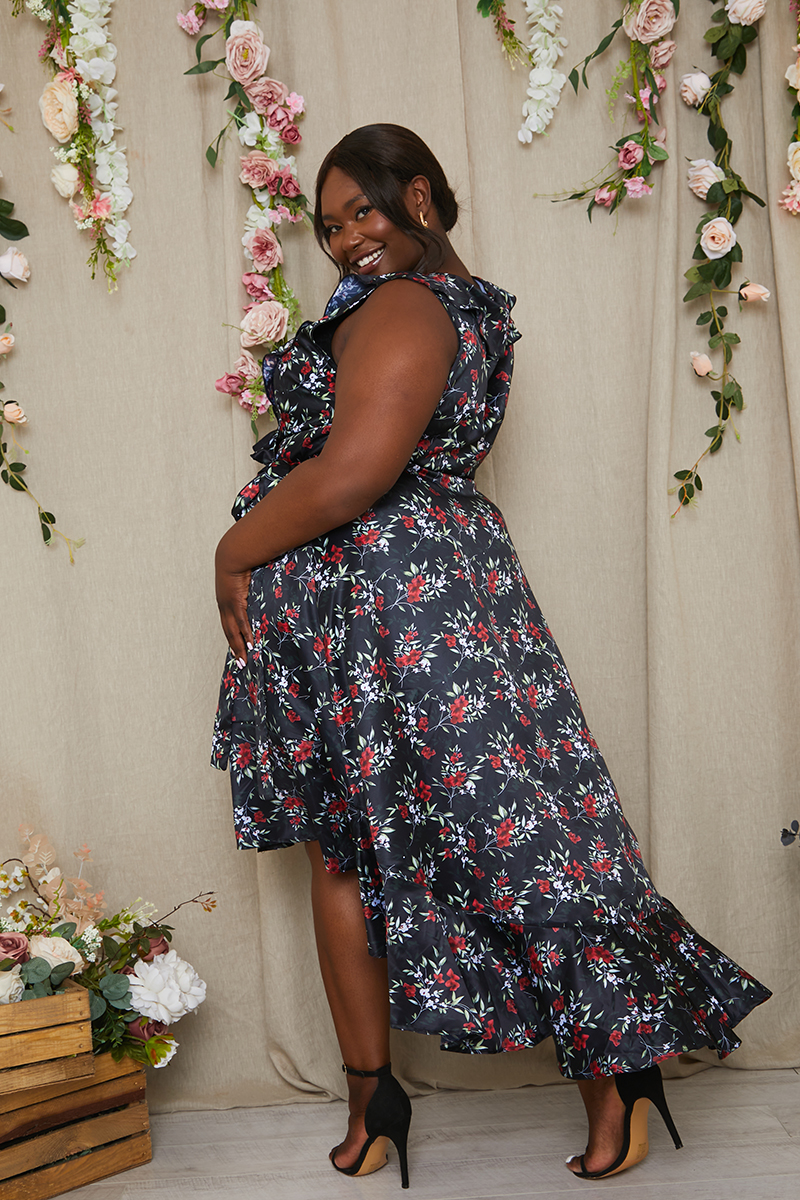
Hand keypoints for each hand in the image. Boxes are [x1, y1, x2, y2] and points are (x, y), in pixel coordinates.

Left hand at [215, 534, 253, 665]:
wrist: (231, 555)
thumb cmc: (239, 564)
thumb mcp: (243, 580)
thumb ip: (249, 589)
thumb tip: (257, 591)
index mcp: (225, 603)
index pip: (228, 624)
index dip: (232, 638)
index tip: (237, 650)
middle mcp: (224, 607)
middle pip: (229, 632)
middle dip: (235, 649)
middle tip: (240, 663)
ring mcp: (228, 605)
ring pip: (233, 631)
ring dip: (238, 646)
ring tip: (244, 660)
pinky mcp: (235, 601)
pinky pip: (241, 621)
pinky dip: (245, 633)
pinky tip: (250, 643)